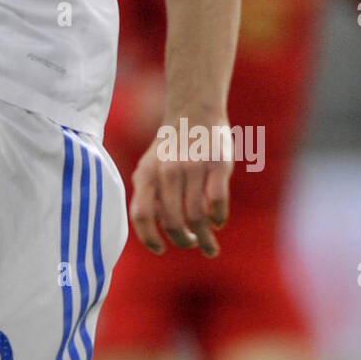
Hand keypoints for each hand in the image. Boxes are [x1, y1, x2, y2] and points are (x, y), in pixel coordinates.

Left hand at [128, 115, 232, 257]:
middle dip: (184, 241)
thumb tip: (155, 231)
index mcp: (147, 174)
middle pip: (174, 222)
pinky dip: (219, 218)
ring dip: (205, 239)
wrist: (193, 110)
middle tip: (192, 244)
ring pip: (198, 217)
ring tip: (209, 247)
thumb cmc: (171, 147)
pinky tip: (218, 222)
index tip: (161, 249)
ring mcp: (193, 168)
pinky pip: (218, 202)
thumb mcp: (151, 166)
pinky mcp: (217, 164)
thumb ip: (150, 194)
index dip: (149, 238)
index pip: (142, 215)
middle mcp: (167, 172)